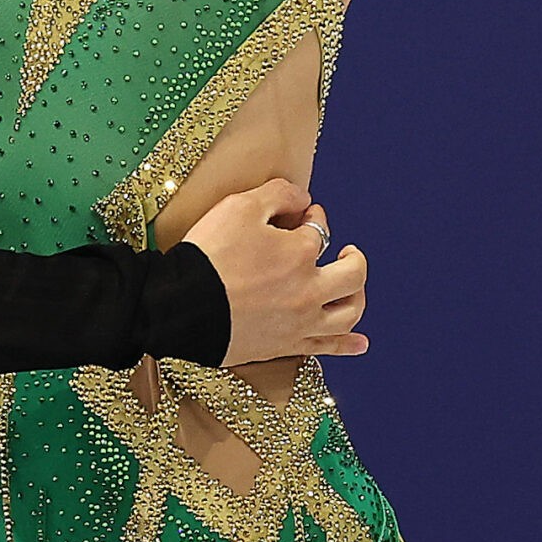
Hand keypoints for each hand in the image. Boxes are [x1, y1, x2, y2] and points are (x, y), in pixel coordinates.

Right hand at [182, 181, 368, 365]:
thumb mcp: (239, 206)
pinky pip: (326, 348)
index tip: (303, 215)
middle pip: (352, 274)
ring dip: (357, 297)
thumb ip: (278, 194)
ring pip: (348, 313)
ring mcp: (300, 322)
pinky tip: (359, 343)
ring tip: (352, 288)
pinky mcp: (286, 345)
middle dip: (352, 258)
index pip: (320, 230)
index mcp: (300, 253)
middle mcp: (309, 290)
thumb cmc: (208, 255)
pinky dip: (347, 344)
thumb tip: (303, 199)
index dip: (314, 217)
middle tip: (346, 251)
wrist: (182, 305)